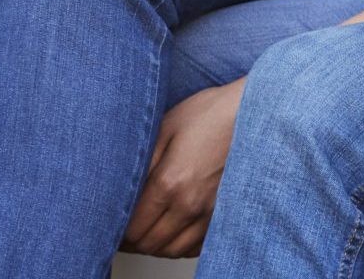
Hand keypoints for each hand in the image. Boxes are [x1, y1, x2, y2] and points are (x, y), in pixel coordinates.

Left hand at [123, 79, 244, 256]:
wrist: (253, 113)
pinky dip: (180, 245)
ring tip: (146, 231)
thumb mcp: (164, 128)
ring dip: (155, 246)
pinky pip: (197, 247)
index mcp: (170, 183)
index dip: (117, 232)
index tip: (111, 225)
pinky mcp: (225, 214)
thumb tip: (121, 191)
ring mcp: (211, 213)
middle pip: (150, 245)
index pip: (134, 228)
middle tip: (123, 231)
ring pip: (173, 251)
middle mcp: (191, 205)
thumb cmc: (210, 114)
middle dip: (132, 242)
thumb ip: (141, 163)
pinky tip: (172, 231)